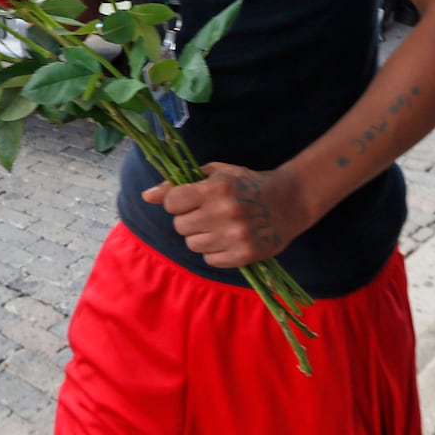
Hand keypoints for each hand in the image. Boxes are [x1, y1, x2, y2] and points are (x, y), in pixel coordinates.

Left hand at [142, 163, 307, 269]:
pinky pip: (210, 260)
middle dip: (187, 219)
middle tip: (204, 213)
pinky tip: (226, 239)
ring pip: (193, 244)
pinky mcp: (244, 256)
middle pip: (180, 226)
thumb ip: (178, 184)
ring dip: (199, 236)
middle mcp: (224, 212)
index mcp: (216, 188)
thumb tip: (146, 195)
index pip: (173, 202)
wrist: (288, 201)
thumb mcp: (215, 173)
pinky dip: (214, 252)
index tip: (187, 200)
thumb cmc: (246, 183)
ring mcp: (235, 236)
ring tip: (216, 226)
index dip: (176, 202)